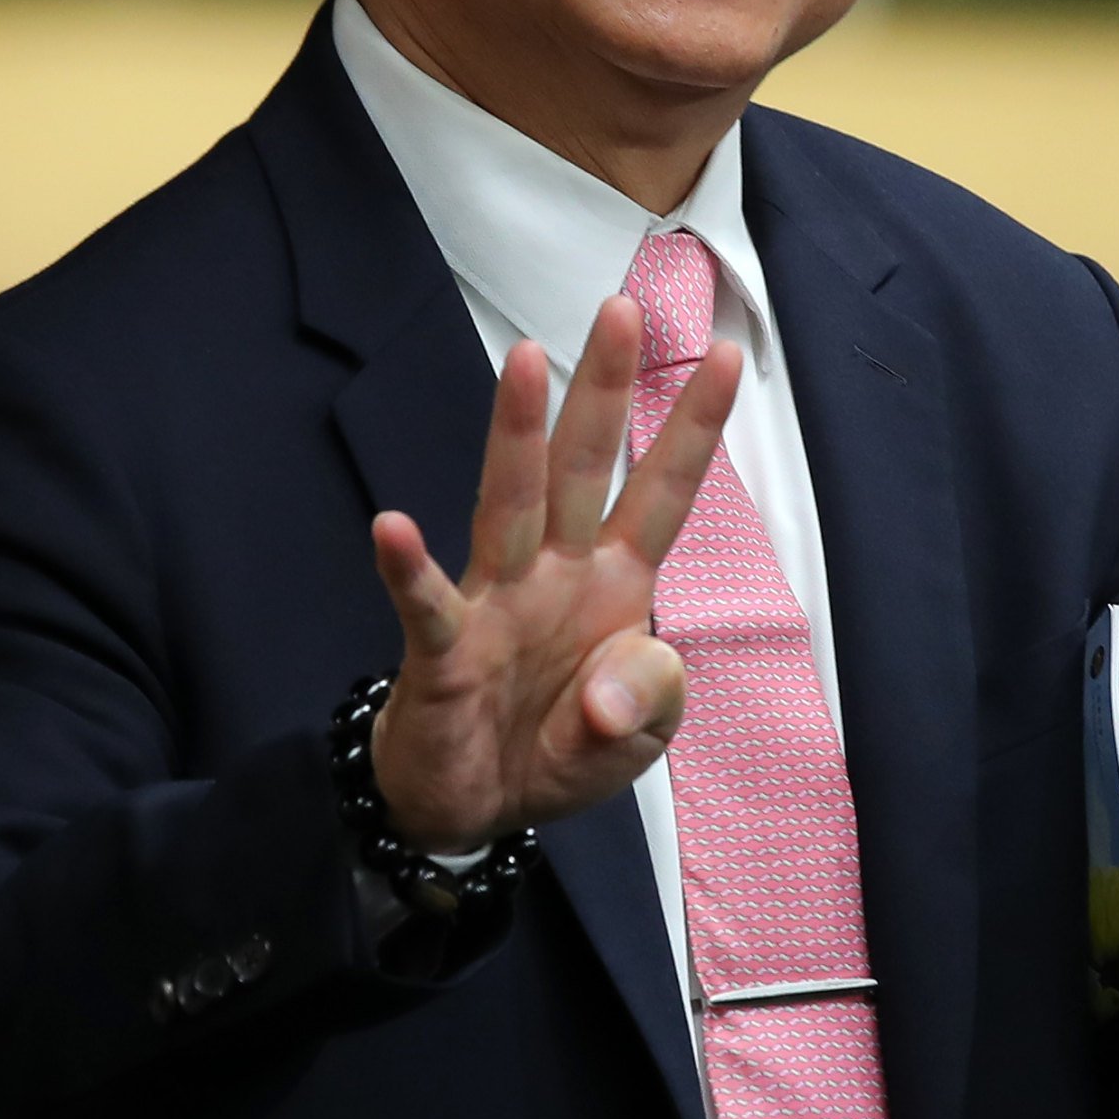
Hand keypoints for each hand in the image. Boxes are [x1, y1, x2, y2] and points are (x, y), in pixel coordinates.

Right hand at [366, 296, 740, 850]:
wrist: (472, 809)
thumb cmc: (557, 749)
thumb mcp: (636, 741)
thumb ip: (651, 701)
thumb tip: (611, 688)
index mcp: (615, 584)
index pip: (661, 492)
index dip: (692, 428)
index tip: (724, 353)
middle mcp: (555, 574)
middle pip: (585, 468)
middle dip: (603, 390)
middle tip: (620, 308)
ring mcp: (496, 605)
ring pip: (509, 504)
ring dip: (517, 436)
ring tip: (524, 361)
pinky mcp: (444, 654)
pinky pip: (427, 606)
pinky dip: (406, 570)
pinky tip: (393, 528)